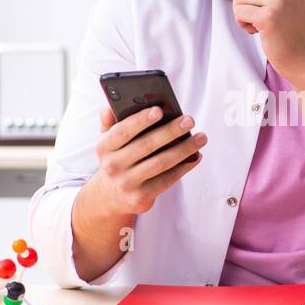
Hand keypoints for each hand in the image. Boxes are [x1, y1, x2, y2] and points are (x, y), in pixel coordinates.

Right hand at [92, 104, 207, 215]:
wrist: (110, 196)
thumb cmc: (116, 159)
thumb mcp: (108, 141)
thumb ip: (109, 122)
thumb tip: (109, 107)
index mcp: (104, 147)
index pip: (122, 131)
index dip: (140, 120)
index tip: (159, 110)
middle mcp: (112, 166)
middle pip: (146, 145)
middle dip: (170, 131)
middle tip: (189, 120)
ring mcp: (127, 183)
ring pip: (161, 162)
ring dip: (184, 149)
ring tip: (201, 137)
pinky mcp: (141, 197)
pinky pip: (167, 179)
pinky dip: (184, 167)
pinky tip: (196, 156)